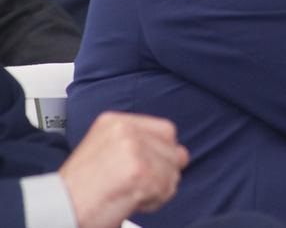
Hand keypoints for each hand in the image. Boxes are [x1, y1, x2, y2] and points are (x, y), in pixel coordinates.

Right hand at [59, 112, 188, 227]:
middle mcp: (126, 130)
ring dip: (158, 190)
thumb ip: (141, 146)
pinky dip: (153, 202)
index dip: (164, 154)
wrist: (57, 208)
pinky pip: (166, 189)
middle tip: (136, 188)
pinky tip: (130, 202)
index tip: (149, 170)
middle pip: (173, 150)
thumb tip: (182, 154)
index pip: (166, 130)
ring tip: (129, 195)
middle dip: (163, 174)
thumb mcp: (106, 152)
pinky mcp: (140, 172)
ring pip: (173, 171)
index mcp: (116, 121)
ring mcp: (133, 149)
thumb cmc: (80, 189)